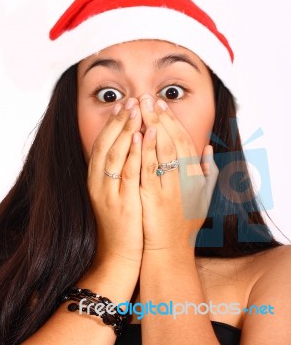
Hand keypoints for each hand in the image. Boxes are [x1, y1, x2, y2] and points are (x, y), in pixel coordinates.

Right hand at [87, 98, 142, 267]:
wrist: (117, 252)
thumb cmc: (121, 220)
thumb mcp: (114, 193)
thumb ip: (118, 171)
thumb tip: (129, 149)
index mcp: (97, 178)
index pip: (103, 144)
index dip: (113, 123)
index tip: (124, 104)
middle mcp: (98, 182)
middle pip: (106, 144)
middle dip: (118, 121)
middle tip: (131, 100)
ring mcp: (109, 192)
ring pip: (114, 154)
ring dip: (125, 130)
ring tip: (136, 110)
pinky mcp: (122, 202)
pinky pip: (127, 173)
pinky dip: (132, 153)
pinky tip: (140, 137)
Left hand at [139, 95, 217, 250]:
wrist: (170, 250)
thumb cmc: (185, 222)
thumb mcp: (203, 196)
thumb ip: (208, 171)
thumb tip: (208, 148)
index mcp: (195, 176)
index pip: (183, 140)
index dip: (172, 120)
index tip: (160, 104)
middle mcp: (185, 179)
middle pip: (172, 140)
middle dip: (158, 117)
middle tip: (146, 97)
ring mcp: (170, 187)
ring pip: (161, 150)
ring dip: (150, 127)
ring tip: (139, 107)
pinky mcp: (154, 197)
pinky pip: (149, 169)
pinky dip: (145, 150)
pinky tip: (137, 134)